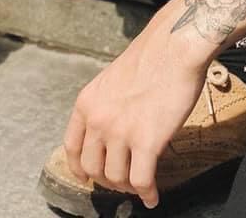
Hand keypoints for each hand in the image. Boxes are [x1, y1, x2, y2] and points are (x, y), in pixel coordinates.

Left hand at [64, 17, 211, 208]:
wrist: (174, 48)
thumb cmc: (151, 59)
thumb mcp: (112, 81)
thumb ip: (105, 106)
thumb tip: (110, 131)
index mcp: (86, 103)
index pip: (71, 147)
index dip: (79, 168)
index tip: (86, 177)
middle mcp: (97, 119)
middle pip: (92, 168)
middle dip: (106, 180)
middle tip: (121, 182)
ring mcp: (120, 132)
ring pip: (116, 179)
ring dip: (128, 187)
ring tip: (140, 185)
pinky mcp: (147, 142)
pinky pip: (141, 181)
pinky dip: (147, 194)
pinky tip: (152, 197)